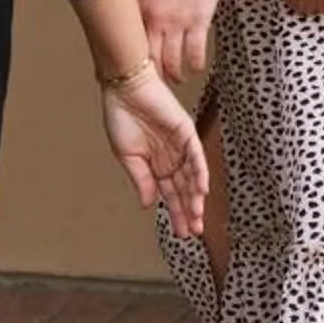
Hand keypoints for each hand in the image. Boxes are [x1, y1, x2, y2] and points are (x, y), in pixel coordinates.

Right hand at [103, 69, 211, 238]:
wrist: (124, 89)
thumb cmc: (122, 117)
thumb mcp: (127, 156)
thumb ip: (140, 180)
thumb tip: (147, 205)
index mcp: (156, 164)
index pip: (170, 193)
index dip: (176, 213)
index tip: (181, 233)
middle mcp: (171, 157)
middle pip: (183, 188)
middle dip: (188, 210)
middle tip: (193, 231)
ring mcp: (180, 145)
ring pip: (192, 175)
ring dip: (195, 196)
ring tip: (197, 217)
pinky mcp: (185, 130)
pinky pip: (195, 154)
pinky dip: (199, 171)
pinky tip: (202, 189)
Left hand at [139, 0, 224, 83]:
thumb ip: (144, 11)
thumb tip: (141, 28)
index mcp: (141, 11)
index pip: (132, 48)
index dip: (131, 65)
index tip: (130, 76)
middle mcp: (156, 21)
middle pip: (151, 62)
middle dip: (154, 78)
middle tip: (156, 87)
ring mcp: (178, 23)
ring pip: (173, 63)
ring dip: (175, 76)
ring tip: (177, 80)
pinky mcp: (199, 21)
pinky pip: (195, 53)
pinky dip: (196, 64)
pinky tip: (196, 68)